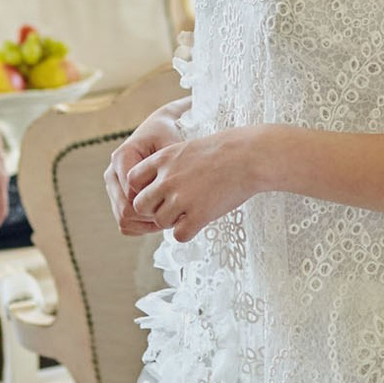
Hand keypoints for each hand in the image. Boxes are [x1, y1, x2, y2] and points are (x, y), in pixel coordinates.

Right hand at [106, 102, 187, 235]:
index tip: (175, 202)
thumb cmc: (167, 136)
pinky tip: (160, 217)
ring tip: (169, 216)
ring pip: (124, 221)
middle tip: (174, 214)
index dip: (154, 204)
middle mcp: (112, 174)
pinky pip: (125, 224)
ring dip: (147, 224)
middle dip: (151, 217)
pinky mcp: (117, 199)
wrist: (159, 131)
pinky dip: (142, 227)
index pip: (132, 195)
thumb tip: (167, 192)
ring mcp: (113, 188)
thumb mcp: (171, 144)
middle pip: (125, 211)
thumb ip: (168, 166)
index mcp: (122, 158)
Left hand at [128, 126, 269, 242]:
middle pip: (141, 205)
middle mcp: (167, 179)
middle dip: (154, 209)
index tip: (158, 190)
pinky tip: (200, 221)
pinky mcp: (198, 215)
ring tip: (191, 212)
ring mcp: (182, 198)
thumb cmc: (225, 149)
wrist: (250, 156)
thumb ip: (168, 164)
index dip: (143, 188)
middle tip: (172, 207)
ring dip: (173, 221)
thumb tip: (157, 184)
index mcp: (163, 159)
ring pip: (160, 222)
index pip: (132, 180)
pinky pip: (179, 235)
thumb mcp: (188, 147)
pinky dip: (188, 232)